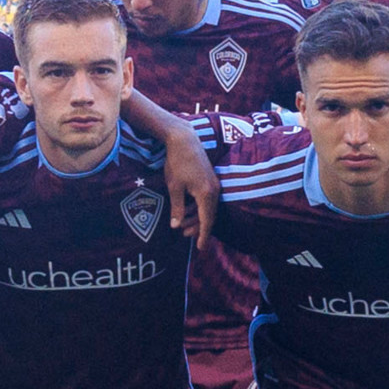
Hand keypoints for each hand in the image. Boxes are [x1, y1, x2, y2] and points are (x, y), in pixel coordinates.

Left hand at [161, 130, 218, 247]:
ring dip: (196, 217)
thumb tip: (176, 226)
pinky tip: (187, 209)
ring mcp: (214, 184)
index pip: (207, 221)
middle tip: (185, 236)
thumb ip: (177, 208)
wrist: (184, 139)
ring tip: (183, 225)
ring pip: (208, 207)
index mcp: (206, 194)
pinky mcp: (211, 179)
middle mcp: (214, 190)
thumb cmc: (177, 162)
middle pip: (209, 216)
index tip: (200, 249)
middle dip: (198, 227)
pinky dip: (198, 207)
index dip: (203, 235)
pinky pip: (207, 199)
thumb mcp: (174, 187)